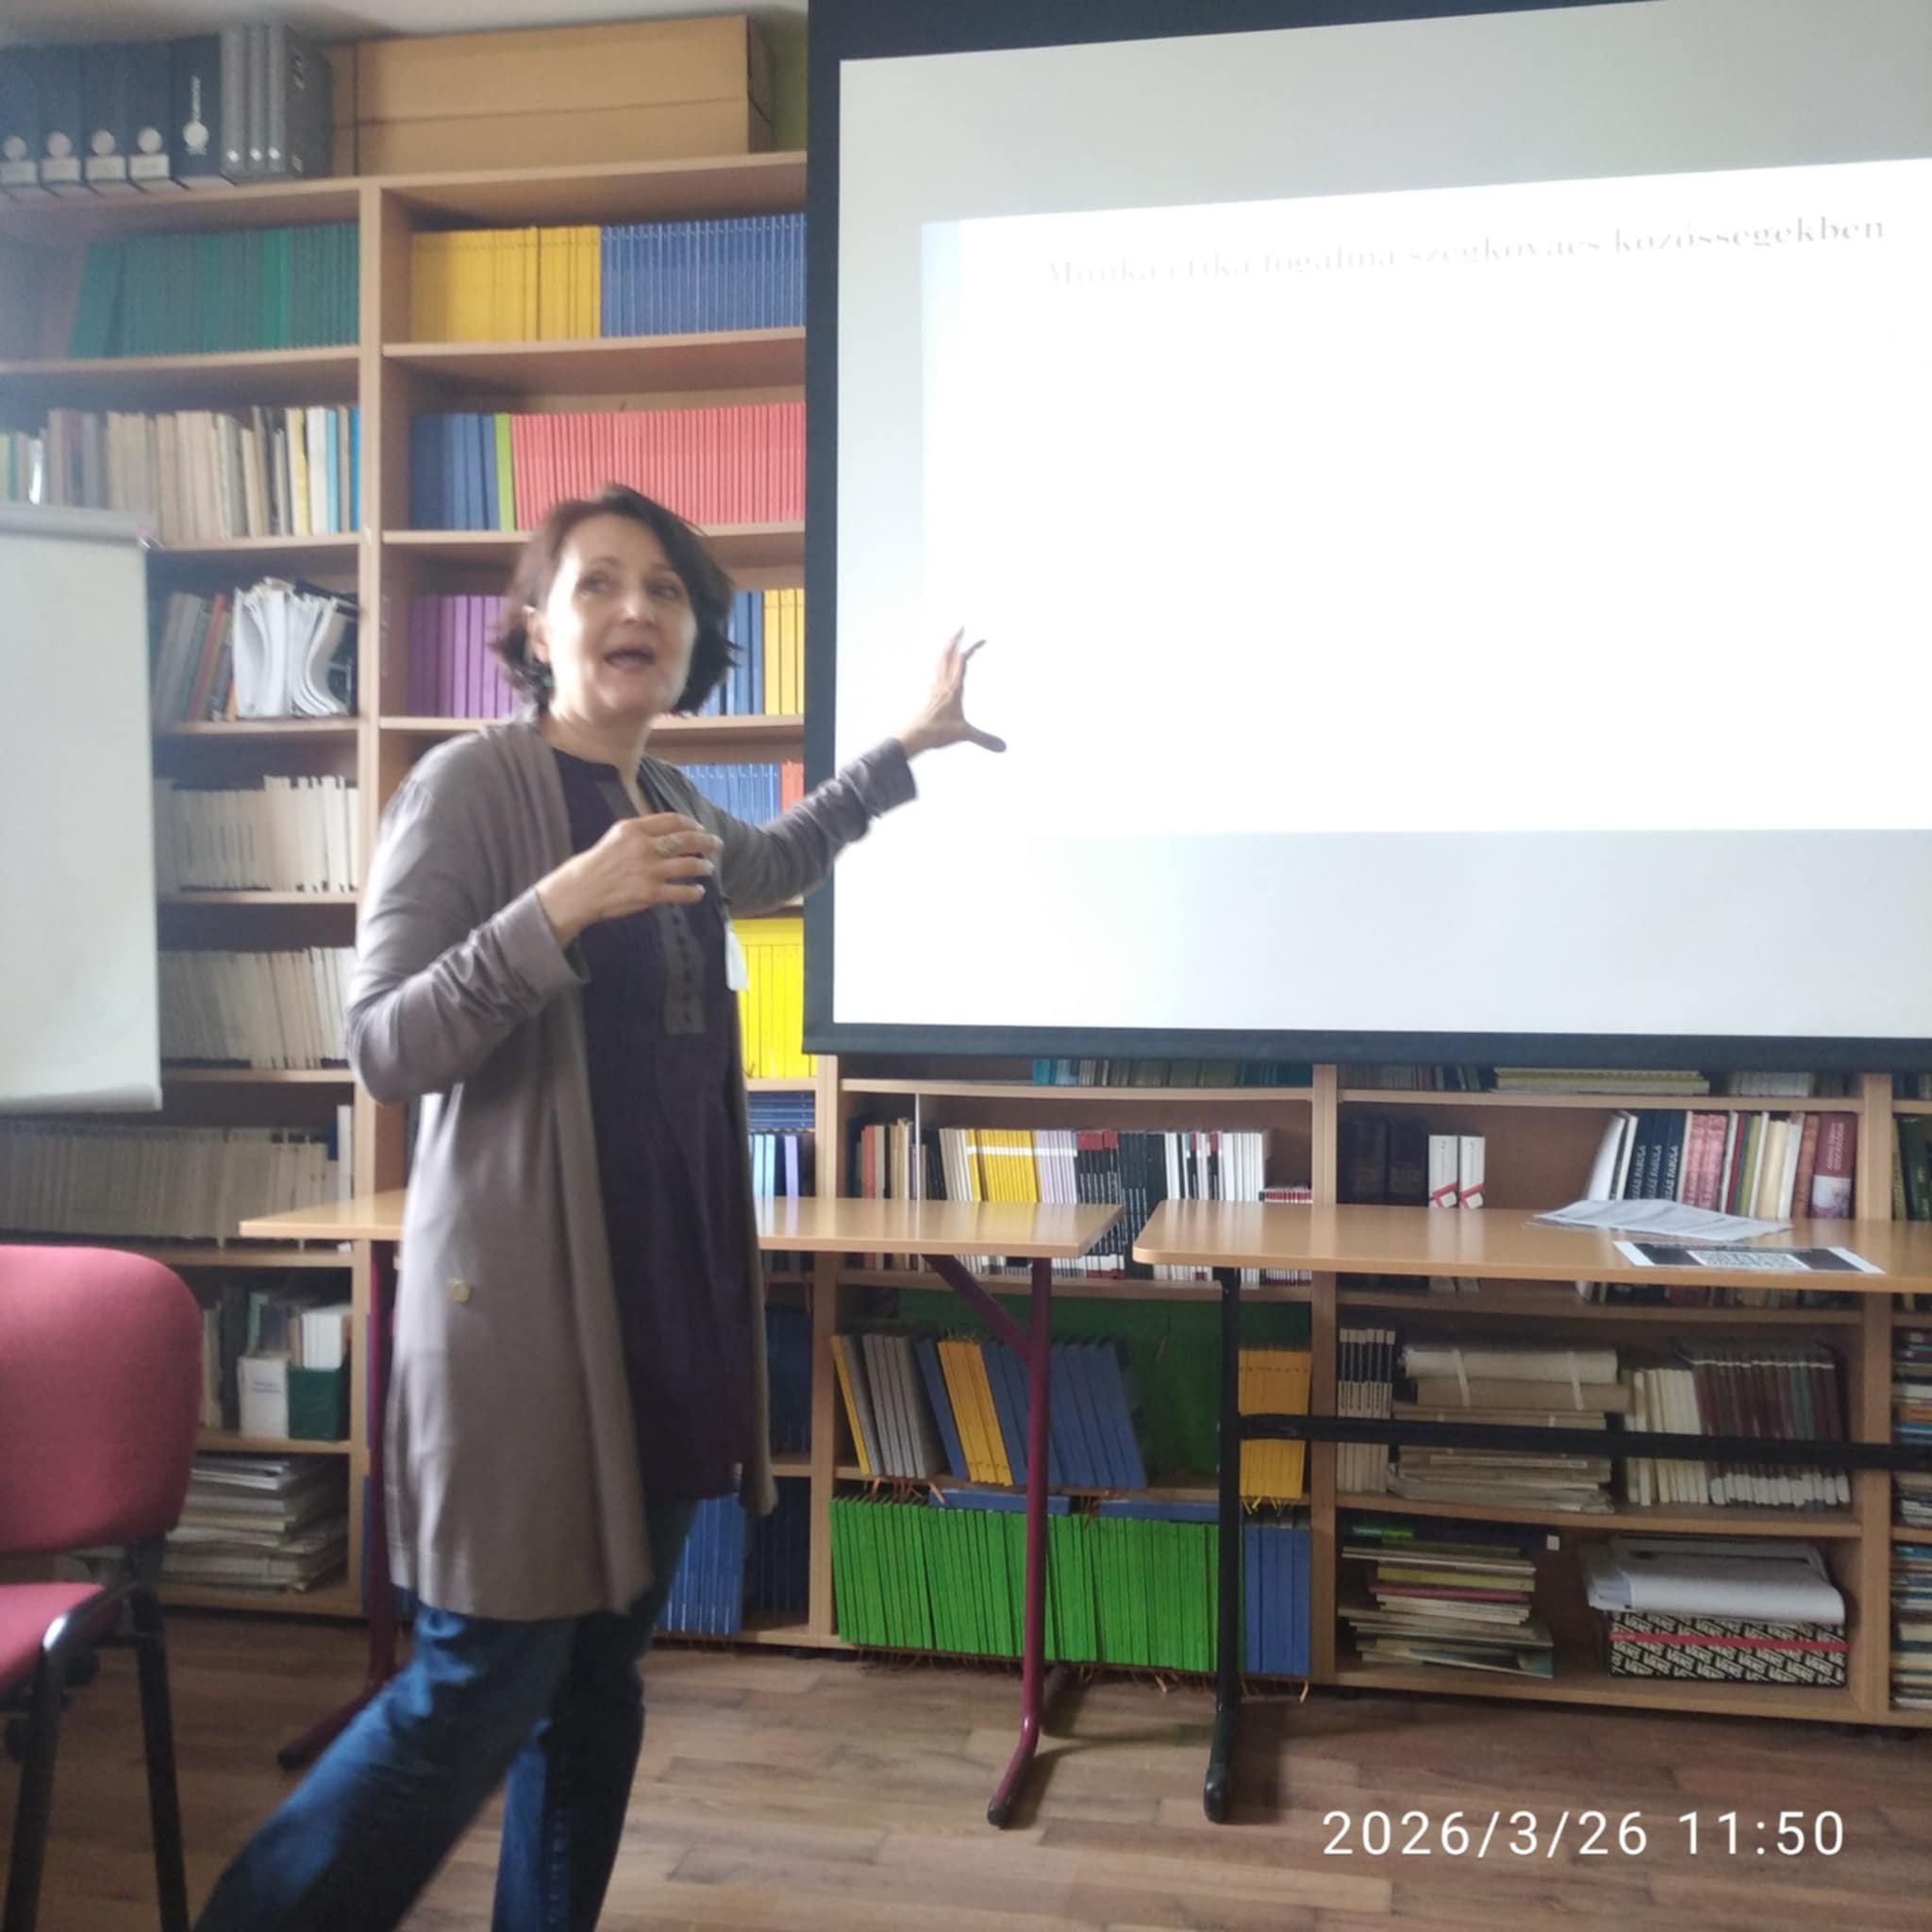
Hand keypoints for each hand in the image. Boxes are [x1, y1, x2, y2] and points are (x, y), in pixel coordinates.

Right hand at [536, 812, 722, 945]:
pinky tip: (698, 892)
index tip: (700, 828)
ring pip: (689, 864)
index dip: (691, 824)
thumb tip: (670, 833)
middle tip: (717, 844)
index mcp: (633, 828)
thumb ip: (641, 833)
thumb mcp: (615, 837)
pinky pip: (682, 891)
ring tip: (708, 869)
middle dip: (706, 842)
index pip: (672, 821)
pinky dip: (695, 892)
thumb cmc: (597, 864)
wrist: (580, 890)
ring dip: (703, 866)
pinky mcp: (650, 893)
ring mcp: (648, 870)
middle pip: (686, 840)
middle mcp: (643, 846)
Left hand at [897, 631, 1006, 757]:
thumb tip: (1003, 747)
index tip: (982, 640)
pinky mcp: (929, 695)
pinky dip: (940, 664)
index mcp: (953, 688)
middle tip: (960, 628)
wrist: (913, 736)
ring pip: (939, 662)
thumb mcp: (963, 734)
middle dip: (955, 640)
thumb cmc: (936, 732)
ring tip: (950, 642)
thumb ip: (984, 739)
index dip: (972, 648)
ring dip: (946, 649)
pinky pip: (935, 673)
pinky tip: (940, 668)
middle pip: (947, 655)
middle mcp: (942, 684)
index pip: (962, 661)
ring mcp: (934, 688)